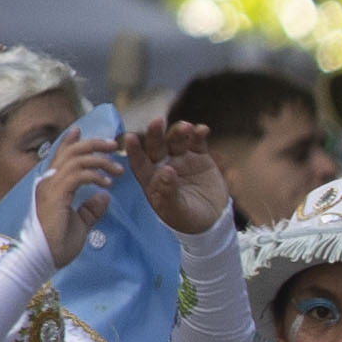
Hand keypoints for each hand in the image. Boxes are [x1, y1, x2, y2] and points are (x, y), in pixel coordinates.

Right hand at [26, 125, 122, 265]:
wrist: (42, 258)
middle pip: (70, 152)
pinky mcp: (57, 195)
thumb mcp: (80, 224)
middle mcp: (48, 182)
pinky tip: (108, 184)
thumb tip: (104, 198)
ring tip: (118, 169)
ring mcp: (50, 187)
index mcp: (52, 186)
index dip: (70, 142)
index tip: (81, 129)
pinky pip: (78, 175)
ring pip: (76, 160)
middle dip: (93, 144)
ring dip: (100, 160)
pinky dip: (95, 176)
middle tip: (113, 144)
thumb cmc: (58, 245)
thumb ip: (90, 209)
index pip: (60, 157)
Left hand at [129, 118, 230, 239]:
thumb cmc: (186, 219)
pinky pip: (198, 143)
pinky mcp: (199, 157)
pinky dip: (199, 135)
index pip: (139, 162)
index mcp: (150, 179)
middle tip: (157, 121)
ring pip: (177, 141)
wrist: (211, 220)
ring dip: (179, 132)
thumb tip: (167, 170)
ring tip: (187, 127)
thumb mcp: (174, 210)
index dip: (134, 150)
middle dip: (156, 134)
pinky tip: (202, 129)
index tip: (130, 137)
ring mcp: (181, 159)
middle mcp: (163, 165)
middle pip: (156, 146)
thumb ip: (168, 192)